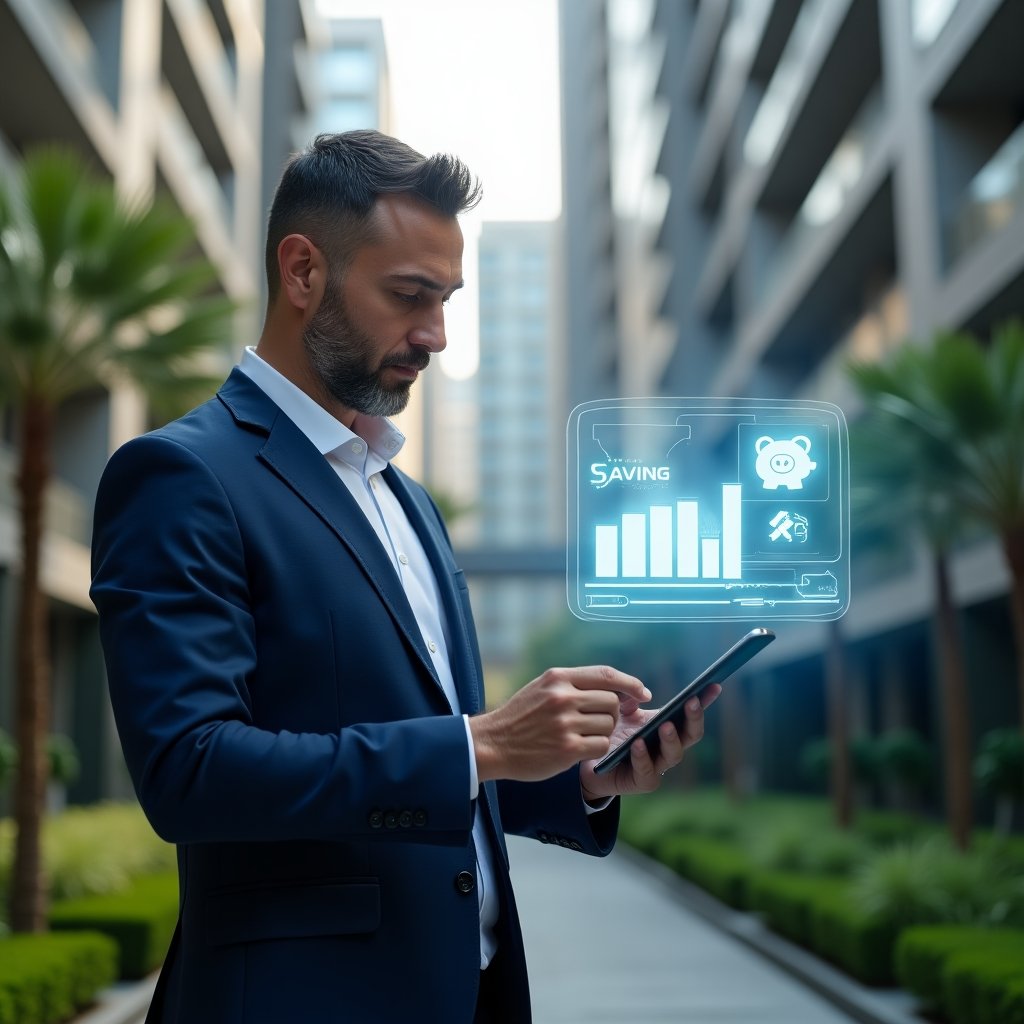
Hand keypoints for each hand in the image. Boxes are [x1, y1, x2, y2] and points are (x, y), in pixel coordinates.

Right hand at [470, 667, 650, 782]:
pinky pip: (601, 745)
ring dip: (604, 733)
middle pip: (612, 701)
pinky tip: (581, 750)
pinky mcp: (566, 748)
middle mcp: (563, 696)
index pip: (606, 674)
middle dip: (613, 714)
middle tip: (599, 722)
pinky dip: (597, 749)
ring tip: (584, 736)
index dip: (630, 683)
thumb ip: (573, 684)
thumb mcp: (542, 688)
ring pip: (609, 724)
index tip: (643, 693)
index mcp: (558, 677)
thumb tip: (612, 686)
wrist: (492, 743)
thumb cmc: (520, 717)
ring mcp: (565, 723)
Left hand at [578, 684, 721, 800]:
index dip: (704, 700)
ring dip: (672, 739)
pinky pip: (648, 772)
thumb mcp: (619, 709)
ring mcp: (657, 766)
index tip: (713, 685)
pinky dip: (643, 757)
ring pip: (674, 755)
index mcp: (665, 726)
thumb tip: (645, 695)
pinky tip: (638, 744)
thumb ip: (630, 697)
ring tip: (666, 725)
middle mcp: (667, 747)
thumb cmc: (610, 732)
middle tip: (691, 702)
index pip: (689, 714)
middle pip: (691, 735)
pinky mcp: (642, 782)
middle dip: (693, 718)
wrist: (589, 761)